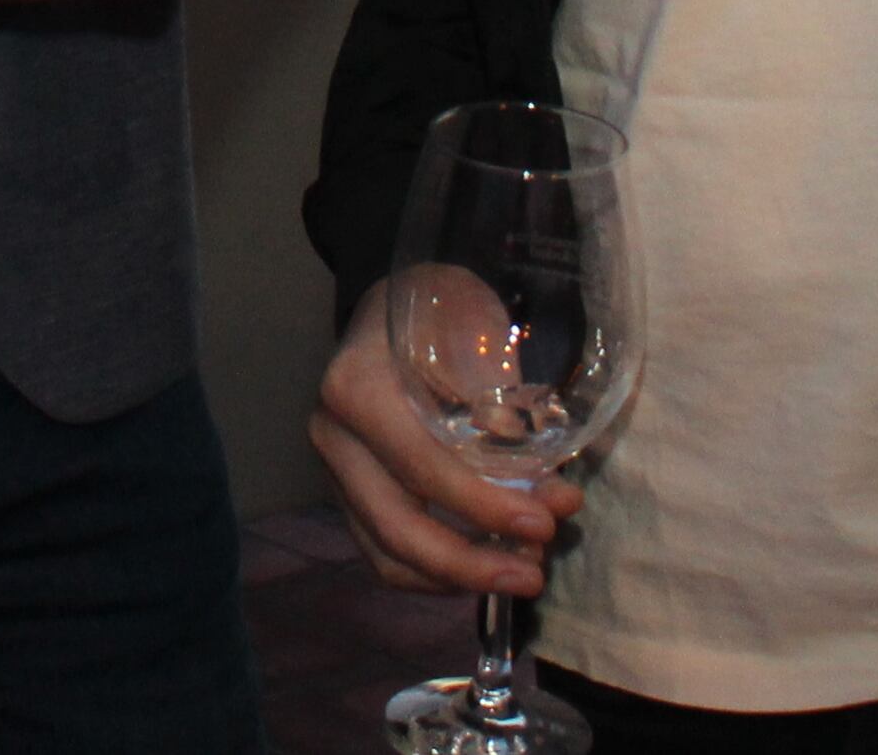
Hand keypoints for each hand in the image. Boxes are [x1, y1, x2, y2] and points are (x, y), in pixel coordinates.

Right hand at [305, 281, 573, 594]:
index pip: (422, 468)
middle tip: (534, 575)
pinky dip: (437, 574)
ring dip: (458, 578)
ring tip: (520, 572)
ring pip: (388, 555)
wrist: (401, 299)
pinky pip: (385, 553)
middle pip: (397, 528)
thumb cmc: (444, 308)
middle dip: (471, 564)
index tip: (544, 523)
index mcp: (357, 388)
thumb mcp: (478, 337)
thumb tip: (543, 489)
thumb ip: (504, 413)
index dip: (485, 506)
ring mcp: (334, 470)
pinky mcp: (348, 493)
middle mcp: (334, 435)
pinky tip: (485, 567)